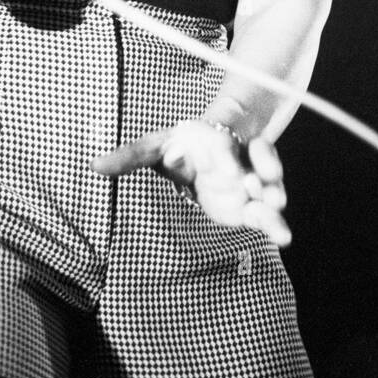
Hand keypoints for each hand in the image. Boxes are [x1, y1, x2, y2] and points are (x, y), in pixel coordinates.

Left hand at [90, 119, 291, 246]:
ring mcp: (250, 179)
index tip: (232, 170)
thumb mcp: (157, 146)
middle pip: (256, 160)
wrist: (218, 142)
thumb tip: (93, 164)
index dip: (229, 156)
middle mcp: (239, 157)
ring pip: (268, 184)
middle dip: (261, 173)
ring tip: (276, 213)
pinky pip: (268, 212)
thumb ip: (129, 156)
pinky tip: (283, 238)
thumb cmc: (183, 144)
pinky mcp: (253, 203)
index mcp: (215, 139)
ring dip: (273, 196)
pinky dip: (276, 223)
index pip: (225, 144)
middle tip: (261, 186)